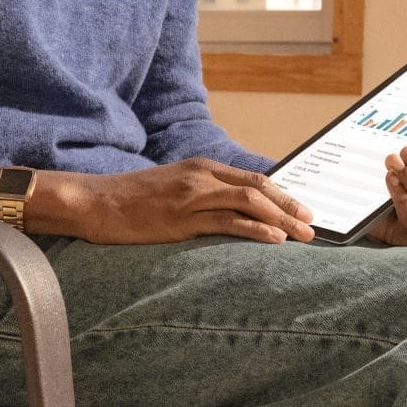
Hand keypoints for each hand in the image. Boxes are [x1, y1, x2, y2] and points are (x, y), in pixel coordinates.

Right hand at [72, 158, 313, 244]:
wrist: (94, 202)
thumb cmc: (131, 200)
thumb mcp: (173, 188)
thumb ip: (202, 194)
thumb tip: (231, 211)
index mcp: (202, 167)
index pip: (253, 178)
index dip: (283, 194)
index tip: (302, 209)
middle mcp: (201, 176)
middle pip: (259, 187)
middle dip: (290, 206)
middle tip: (312, 224)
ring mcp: (192, 196)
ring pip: (249, 202)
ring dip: (281, 220)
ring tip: (302, 235)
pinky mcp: (181, 219)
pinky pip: (226, 222)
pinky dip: (255, 230)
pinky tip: (273, 240)